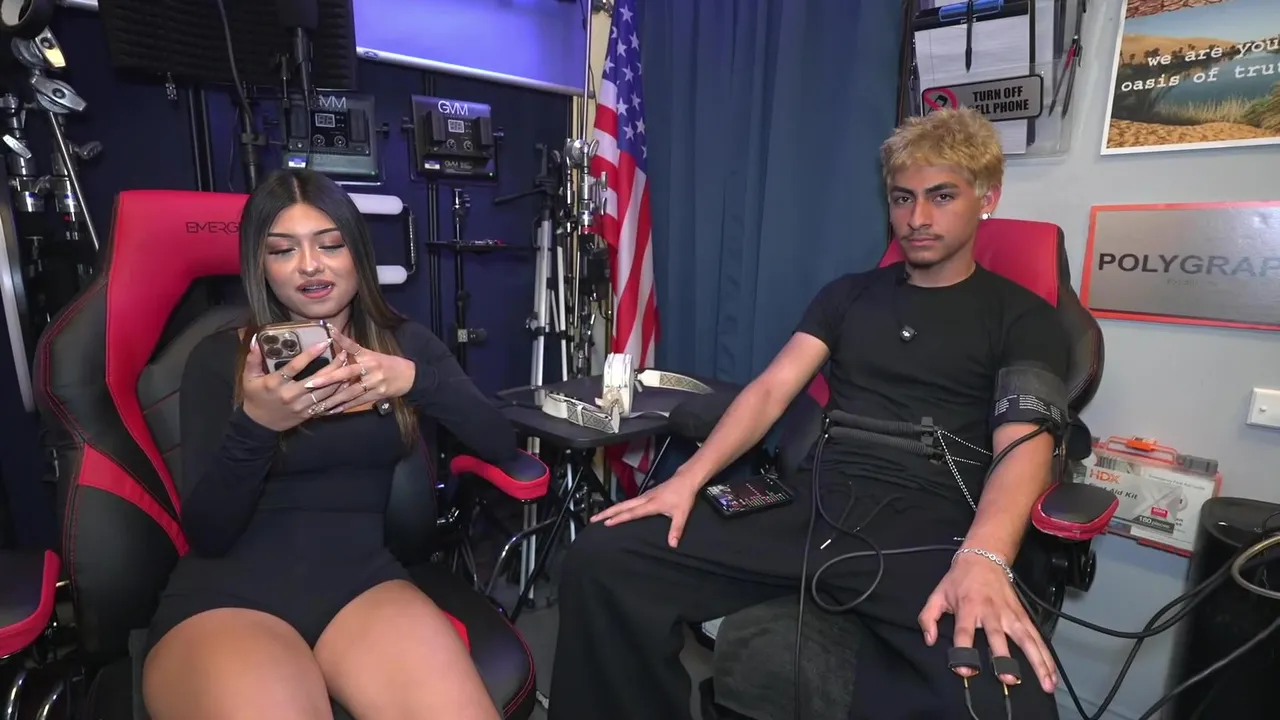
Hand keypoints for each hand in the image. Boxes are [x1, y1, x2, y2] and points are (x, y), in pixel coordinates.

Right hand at [241, 336, 341, 431]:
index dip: (310, 354)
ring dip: (339, 379)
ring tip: (348, 365)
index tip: (324, 343)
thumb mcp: (249, 377)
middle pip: (317, 379)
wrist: (259, 424)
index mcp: (275, 383)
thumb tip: (255, 340)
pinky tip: (347, 384)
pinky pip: (326, 404)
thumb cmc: (255, 396)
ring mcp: (301, 406)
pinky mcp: (308, 414)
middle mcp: (290, 395)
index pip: (295, 367)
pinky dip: (338, 394)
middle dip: (333, 366)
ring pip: (325, 392)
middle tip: (344, 353)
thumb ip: (253, 359)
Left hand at [301, 327, 415, 413]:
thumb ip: (355, 353)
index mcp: (369, 356)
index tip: (330, 333)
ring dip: (333, 399)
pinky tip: (333, 410)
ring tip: (317, 404)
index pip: (353, 346)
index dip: (342, 340)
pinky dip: (345, 406)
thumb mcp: (373, 354)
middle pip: (347, 374)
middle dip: (327, 379)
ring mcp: (375, 382)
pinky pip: (358, 401)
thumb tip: (335, 343)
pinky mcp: (377, 394)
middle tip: (311, 384)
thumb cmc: (387, 364)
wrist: (409, 376)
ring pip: (350, 392)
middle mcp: (371, 368)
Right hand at [589, 467, 702, 547]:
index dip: (619, 518)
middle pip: (622, 506)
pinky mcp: (646, 494)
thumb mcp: (682, 514)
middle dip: (607, 512)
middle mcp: (644, 499)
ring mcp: (644, 495)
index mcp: (651, 504)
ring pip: (624, 503)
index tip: (606, 523)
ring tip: (601, 516)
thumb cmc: (683, 496)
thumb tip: (672, 544)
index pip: (632, 513)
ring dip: (612, 509)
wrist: (686, 479)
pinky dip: (621, 507)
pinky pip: (630, 502)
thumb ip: (676, 530)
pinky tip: (618, 511)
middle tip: (594, 519)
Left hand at [918, 553, 1056, 693]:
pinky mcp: (1022, 615)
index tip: (965, 670)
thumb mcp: (937, 594)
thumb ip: (928, 618)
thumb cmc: (959, 580)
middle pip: (998, 637)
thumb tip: (930, 640)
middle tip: (1008, 679)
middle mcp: (991, 612)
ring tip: (1046, 684)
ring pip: (1026, 639)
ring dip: (1037, 661)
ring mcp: (1010, 614)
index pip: (964, 632)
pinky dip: (1046, 655)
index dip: (963, 651)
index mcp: (967, 608)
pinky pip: (1036, 636)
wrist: (984, 558)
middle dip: (1003, 658)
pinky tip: (1051, 674)